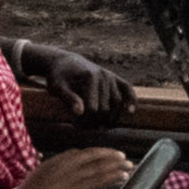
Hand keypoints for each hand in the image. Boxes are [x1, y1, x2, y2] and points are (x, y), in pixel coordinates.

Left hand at [9, 41, 136, 131]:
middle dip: (95, 121)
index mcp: (89, 78)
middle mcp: (103, 76)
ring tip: (101, 126)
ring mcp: (110, 76)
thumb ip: (69, 99)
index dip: (84, 121)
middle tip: (84, 127)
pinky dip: (131, 99)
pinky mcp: (113, 77)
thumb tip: (80, 112)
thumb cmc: (57, 76)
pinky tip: (130, 112)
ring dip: (111, 117)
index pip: (92, 109)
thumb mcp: (57, 87)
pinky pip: (127, 88)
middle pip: (105, 108)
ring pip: (117, 102)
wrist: (63, 61)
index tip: (74, 124)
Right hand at [31, 146, 134, 188]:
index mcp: (56, 161)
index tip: (106, 155)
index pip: (81, 154)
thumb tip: (64, 175)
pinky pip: (98, 181)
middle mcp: (66, 165)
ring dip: (115, 166)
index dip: (97, 154)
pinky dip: (112, 178)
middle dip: (110, 157)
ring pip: (99, 168)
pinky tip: (122, 177)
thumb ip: (52, 174)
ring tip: (128, 167)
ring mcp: (72, 176)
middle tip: (124, 158)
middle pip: (93, 158)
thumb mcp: (37, 179)